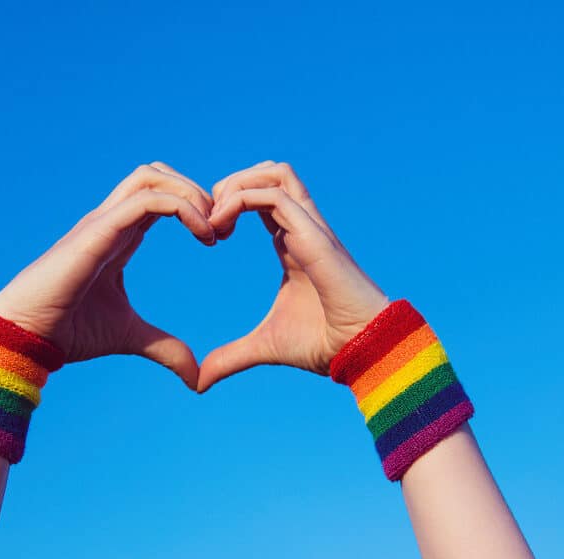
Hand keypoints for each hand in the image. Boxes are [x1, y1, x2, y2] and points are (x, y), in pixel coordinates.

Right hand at [0, 162, 214, 389]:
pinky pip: (147, 200)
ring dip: (191, 194)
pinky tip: (203, 237)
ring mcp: (102, 222)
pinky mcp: (97, 231)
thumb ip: (165, 349)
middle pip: (157, 175)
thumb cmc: (68, 332)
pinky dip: (182, 208)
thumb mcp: (131, 337)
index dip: (195, 208)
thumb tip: (196, 378)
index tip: (217, 240)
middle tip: (220, 228)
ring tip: (212, 230)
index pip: (160, 197)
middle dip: (196, 191)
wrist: (25, 337)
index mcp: (119, 236)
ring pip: (151, 176)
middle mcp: (110, 221)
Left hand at [197, 161, 389, 391]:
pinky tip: (221, 230)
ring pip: (275, 172)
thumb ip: (231, 357)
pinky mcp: (315, 236)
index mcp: (293, 244)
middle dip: (231, 184)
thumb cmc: (325, 345)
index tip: (208, 235)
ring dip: (237, 184)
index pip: (262, 198)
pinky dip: (241, 200)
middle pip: (269, 172)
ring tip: (215, 218)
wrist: (364, 350)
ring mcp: (311, 228)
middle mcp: (303, 228)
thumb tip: (200, 381)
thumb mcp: (265, 347)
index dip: (230, 204)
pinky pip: (276, 196)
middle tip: (208, 219)